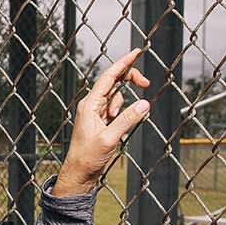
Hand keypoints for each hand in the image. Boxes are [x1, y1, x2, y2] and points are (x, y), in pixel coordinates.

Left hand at [54, 46, 151, 195]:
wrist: (79, 172)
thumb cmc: (88, 156)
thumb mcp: (110, 138)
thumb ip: (127, 119)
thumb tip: (145, 104)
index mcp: (89, 104)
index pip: (108, 77)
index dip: (123, 63)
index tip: (137, 52)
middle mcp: (91, 105)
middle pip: (114, 82)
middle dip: (130, 81)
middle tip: (146, 85)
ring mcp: (96, 112)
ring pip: (117, 97)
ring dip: (124, 106)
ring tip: (115, 127)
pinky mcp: (100, 121)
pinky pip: (116, 110)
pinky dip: (122, 114)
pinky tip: (117, 130)